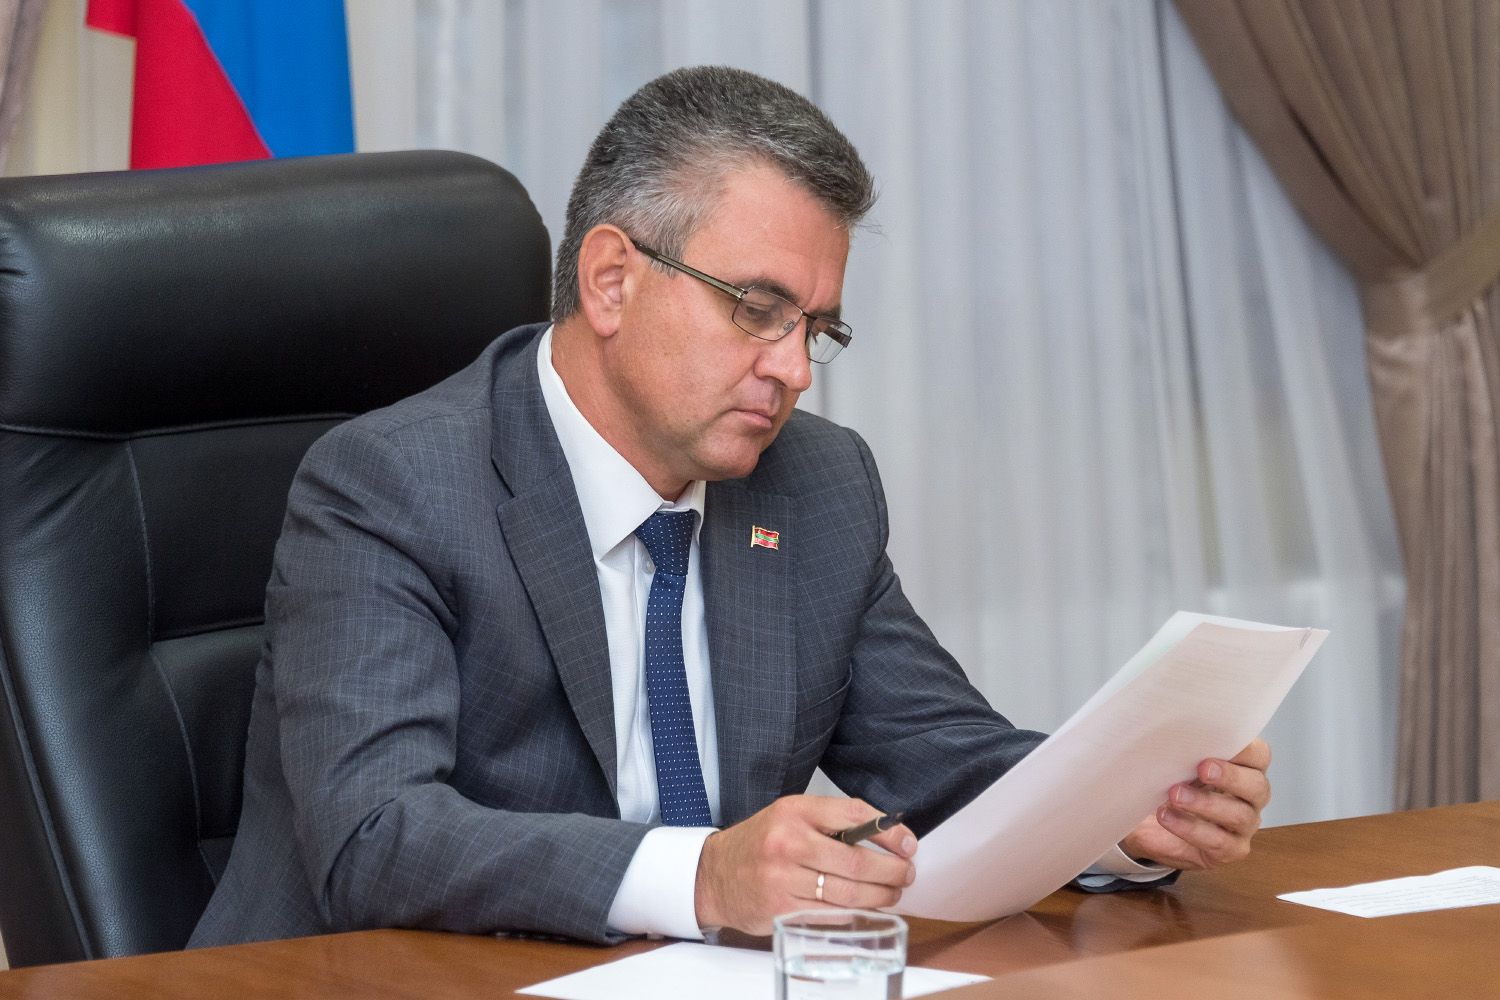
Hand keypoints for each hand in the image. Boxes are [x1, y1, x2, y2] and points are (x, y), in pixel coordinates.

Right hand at [693, 795, 916, 933]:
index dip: (889, 831)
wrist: (713, 874)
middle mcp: (789, 843)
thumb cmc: (759, 843)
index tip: (908, 843)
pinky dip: (855, 912)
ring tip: (893, 893)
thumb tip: (884, 832)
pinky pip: (832, 914)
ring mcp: (784, 879)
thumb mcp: (789, 815)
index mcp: (794, 812)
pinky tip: (865, 907)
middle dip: (892, 871)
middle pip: (857, 862)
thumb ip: (830, 820)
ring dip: (881, 896)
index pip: (854, 816)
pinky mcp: (782, 910)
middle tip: (906, 873)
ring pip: (849, 893)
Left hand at [1120, 738, 1270, 870]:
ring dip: (1205, 804)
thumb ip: (1184, 749)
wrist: (1153, 825)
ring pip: (1239, 815)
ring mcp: (1244, 826)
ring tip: (1175, 795)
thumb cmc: (1173, 784)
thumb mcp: (1177, 763)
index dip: (1244, 748)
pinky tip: (1167, 816)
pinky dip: (1190, 828)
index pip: (1258, 755)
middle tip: (1202, 768)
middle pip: (1257, 785)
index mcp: (1244, 768)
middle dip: (1230, 776)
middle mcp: (1251, 797)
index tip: (1218, 739)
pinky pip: (1218, 841)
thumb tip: (1168, 730)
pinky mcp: (1231, 850)